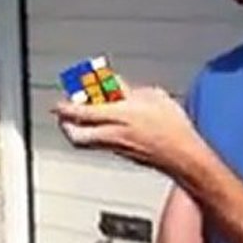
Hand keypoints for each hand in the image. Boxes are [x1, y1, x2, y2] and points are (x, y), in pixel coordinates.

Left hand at [52, 82, 202, 173]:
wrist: (184, 156)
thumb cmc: (173, 126)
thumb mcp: (153, 96)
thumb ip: (128, 91)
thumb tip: (114, 87)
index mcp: (121, 115)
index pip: (83, 112)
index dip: (66, 107)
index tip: (58, 102)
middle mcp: (114, 134)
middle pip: (76, 136)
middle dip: (65, 124)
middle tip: (63, 113)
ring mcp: (117, 148)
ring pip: (86, 142)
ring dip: (78, 130)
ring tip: (82, 117)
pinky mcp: (124, 155)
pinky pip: (100, 144)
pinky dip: (95, 134)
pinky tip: (105, 125)